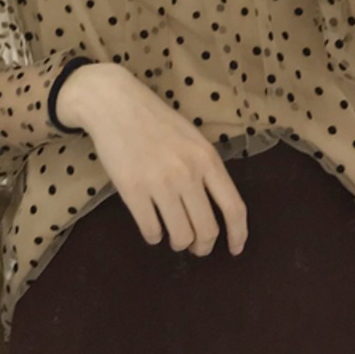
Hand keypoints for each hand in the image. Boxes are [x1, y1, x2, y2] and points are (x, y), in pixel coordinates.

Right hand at [59, 63, 248, 257]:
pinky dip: (154, 236)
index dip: (238, 234)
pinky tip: (152, 226)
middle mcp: (188, 173)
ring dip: (179, 243)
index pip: (234, 207)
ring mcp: (160, 183)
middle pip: (207, 229)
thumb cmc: (156, 121)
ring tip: (173, 236)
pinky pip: (151, 231)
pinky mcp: (132, 190)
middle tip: (196, 247)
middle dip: (203, 246)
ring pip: (180, 236)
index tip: (235, 249)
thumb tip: (217, 209)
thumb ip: (206, 169)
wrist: (115, 104)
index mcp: (207, 158)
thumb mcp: (193, 138)